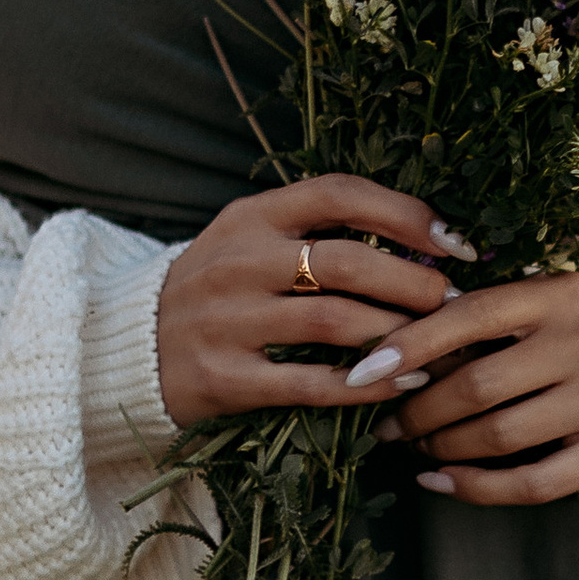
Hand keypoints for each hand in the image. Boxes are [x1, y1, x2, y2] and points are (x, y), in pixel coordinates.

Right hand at [156, 174, 465, 432]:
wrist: (123, 348)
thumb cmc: (213, 290)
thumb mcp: (249, 241)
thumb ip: (315, 232)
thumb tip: (419, 240)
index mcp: (250, 217)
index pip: (338, 194)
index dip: (405, 214)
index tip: (454, 242)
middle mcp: (238, 262)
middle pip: (346, 262)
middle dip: (414, 282)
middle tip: (454, 301)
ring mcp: (228, 321)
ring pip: (334, 322)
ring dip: (399, 334)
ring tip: (439, 344)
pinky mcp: (224, 377)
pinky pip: (311, 383)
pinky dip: (365, 384)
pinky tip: (403, 385)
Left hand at [381, 273, 578, 504]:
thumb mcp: (549, 311)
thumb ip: (488, 321)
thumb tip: (393, 353)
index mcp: (562, 294)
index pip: (469, 315)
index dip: (409, 344)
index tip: (364, 371)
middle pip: (477, 384)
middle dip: (420, 410)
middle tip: (390, 424)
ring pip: (498, 436)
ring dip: (442, 448)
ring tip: (418, 448)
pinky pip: (531, 482)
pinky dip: (476, 487)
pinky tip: (441, 481)